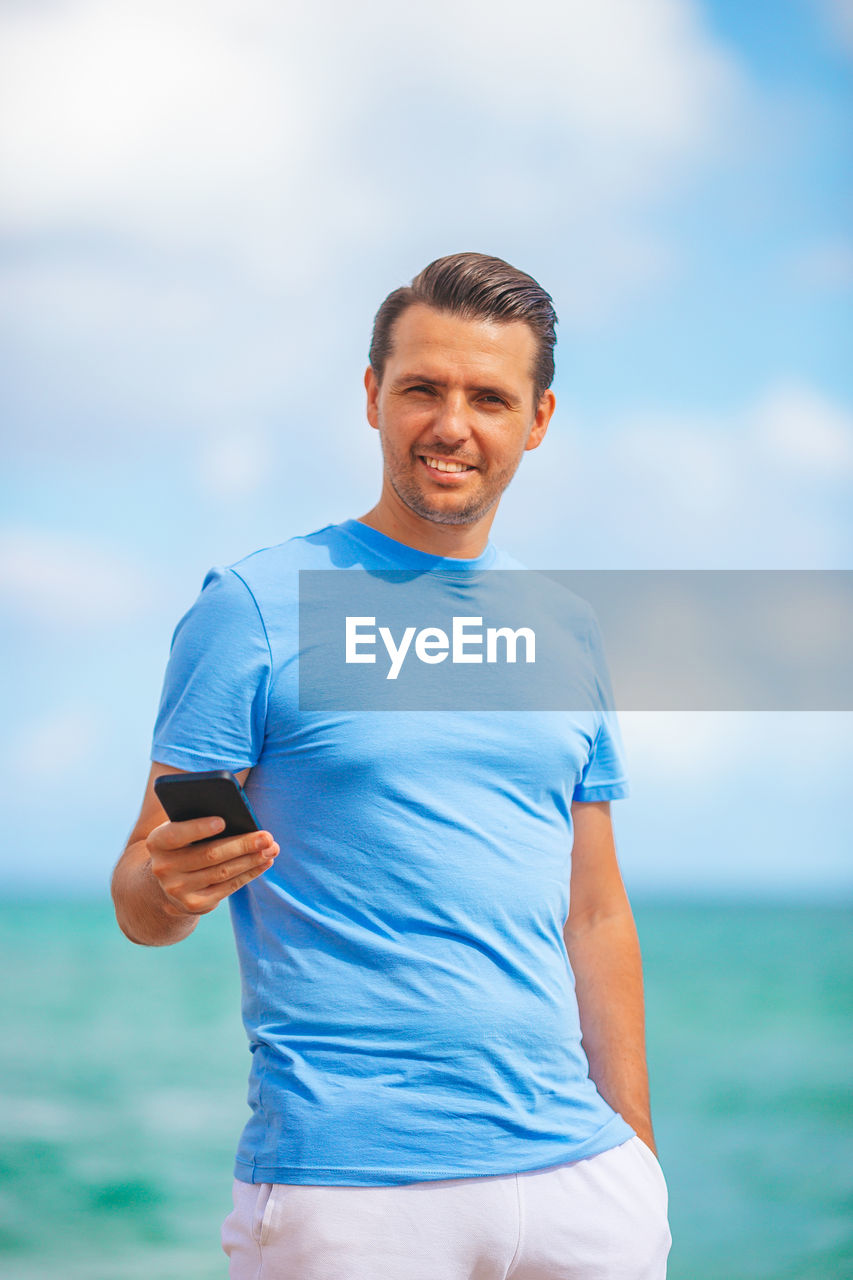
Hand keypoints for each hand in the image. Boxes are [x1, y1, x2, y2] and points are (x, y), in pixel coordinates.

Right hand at [146, 816, 278, 917]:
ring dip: (251, 860)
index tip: (223, 820)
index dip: (199, 828)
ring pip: (223, 872)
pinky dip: (249, 873)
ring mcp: (177, 890)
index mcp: (157, 842)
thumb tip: (239, 818)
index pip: (176, 834)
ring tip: (271, 848)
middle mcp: (163, 868)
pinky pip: (228, 887)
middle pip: (209, 855)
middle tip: (267, 837)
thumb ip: (198, 820)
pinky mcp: (194, 904)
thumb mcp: (182, 829)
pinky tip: (264, 863)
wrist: (168, 880)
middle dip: (242, 844)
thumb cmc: (184, 844)